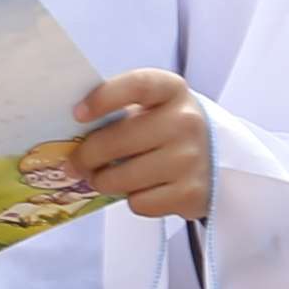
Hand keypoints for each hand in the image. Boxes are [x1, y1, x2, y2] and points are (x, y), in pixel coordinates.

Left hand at [68, 71, 212, 220]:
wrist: (218, 159)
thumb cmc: (168, 131)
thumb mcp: (154, 110)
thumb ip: (119, 115)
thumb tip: (70, 140)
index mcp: (173, 91)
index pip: (138, 84)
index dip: (104, 98)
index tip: (78, 114)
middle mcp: (186, 121)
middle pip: (116, 141)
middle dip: (86, 157)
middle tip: (76, 164)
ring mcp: (191, 158)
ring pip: (120, 178)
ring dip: (105, 182)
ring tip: (111, 177)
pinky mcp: (191, 192)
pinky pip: (138, 203)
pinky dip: (134, 200)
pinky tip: (146, 189)